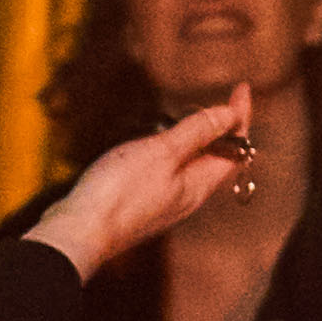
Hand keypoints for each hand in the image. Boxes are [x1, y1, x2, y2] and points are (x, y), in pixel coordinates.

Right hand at [26, 95, 259, 274]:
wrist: (80, 231)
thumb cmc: (120, 192)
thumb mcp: (162, 153)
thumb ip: (197, 132)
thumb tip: (229, 115)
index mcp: (199, 185)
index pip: (235, 149)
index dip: (240, 117)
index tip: (241, 88)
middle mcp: (188, 196)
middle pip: (219, 160)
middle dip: (225, 129)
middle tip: (223, 102)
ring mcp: (165, 201)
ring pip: (194, 167)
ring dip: (200, 140)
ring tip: (195, 118)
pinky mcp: (143, 203)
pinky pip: (172, 173)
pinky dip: (176, 152)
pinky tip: (160, 144)